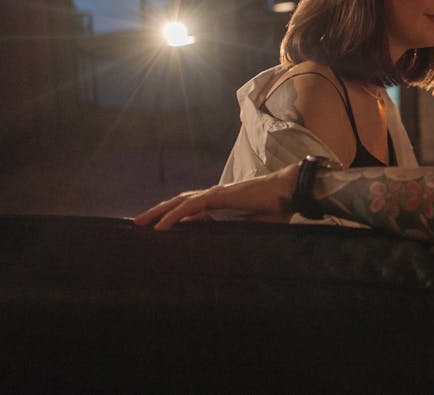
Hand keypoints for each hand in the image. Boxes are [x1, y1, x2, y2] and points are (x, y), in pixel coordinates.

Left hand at [133, 164, 299, 230]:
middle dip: (157, 212)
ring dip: (158, 212)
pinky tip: (161, 226)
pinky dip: (174, 215)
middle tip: (138, 224)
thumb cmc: (277, 210)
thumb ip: (234, 232)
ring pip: (179, 202)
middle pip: (178, 203)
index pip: (190, 209)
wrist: (290, 192)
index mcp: (221, 204)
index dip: (173, 216)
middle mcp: (214, 196)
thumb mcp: (250, 227)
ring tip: (141, 222)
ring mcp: (216, 194)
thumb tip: (221, 247)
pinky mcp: (219, 196)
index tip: (159, 229)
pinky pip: (191, 206)